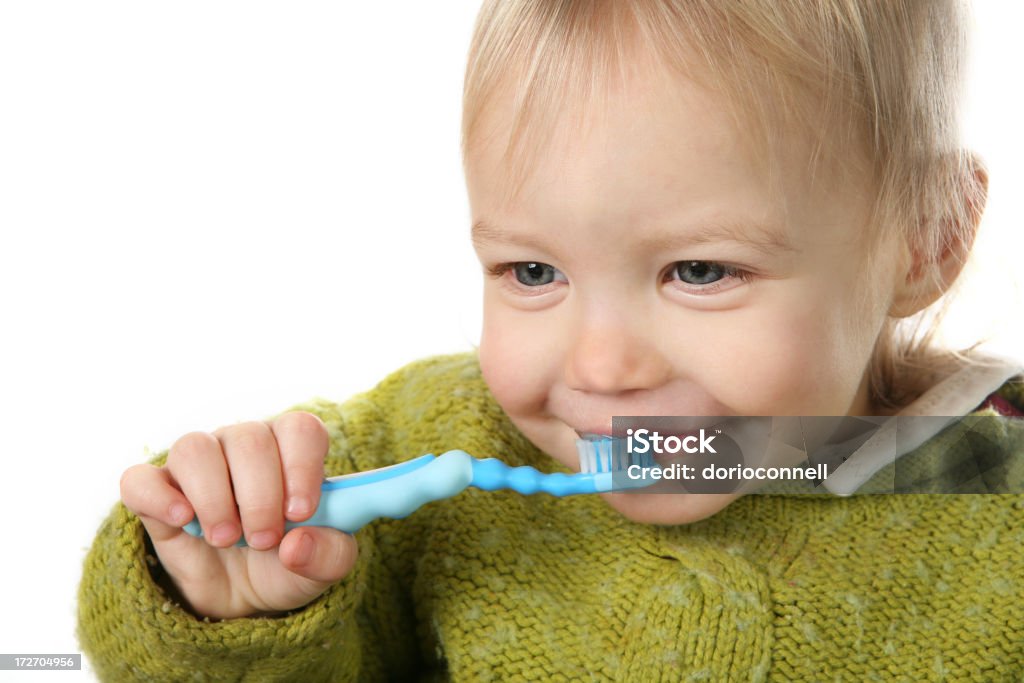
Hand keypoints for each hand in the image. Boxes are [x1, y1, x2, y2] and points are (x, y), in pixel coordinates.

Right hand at [120, 412, 357, 618]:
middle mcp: (243, 446)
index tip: (301, 512)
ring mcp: (197, 464)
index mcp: (291, 451)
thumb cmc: (287, 564)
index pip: (299, 429)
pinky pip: (140, 479)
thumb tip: (298, 544)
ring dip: (214, 497)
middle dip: (260, 496)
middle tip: (265, 540)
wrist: (241, 597)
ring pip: (195, 448)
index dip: (301, 465)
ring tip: (226, 539)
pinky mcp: (155, 493)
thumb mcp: (322, 569)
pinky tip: (183, 520)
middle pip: (249, 439)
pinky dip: (160, 498)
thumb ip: (329, 555)